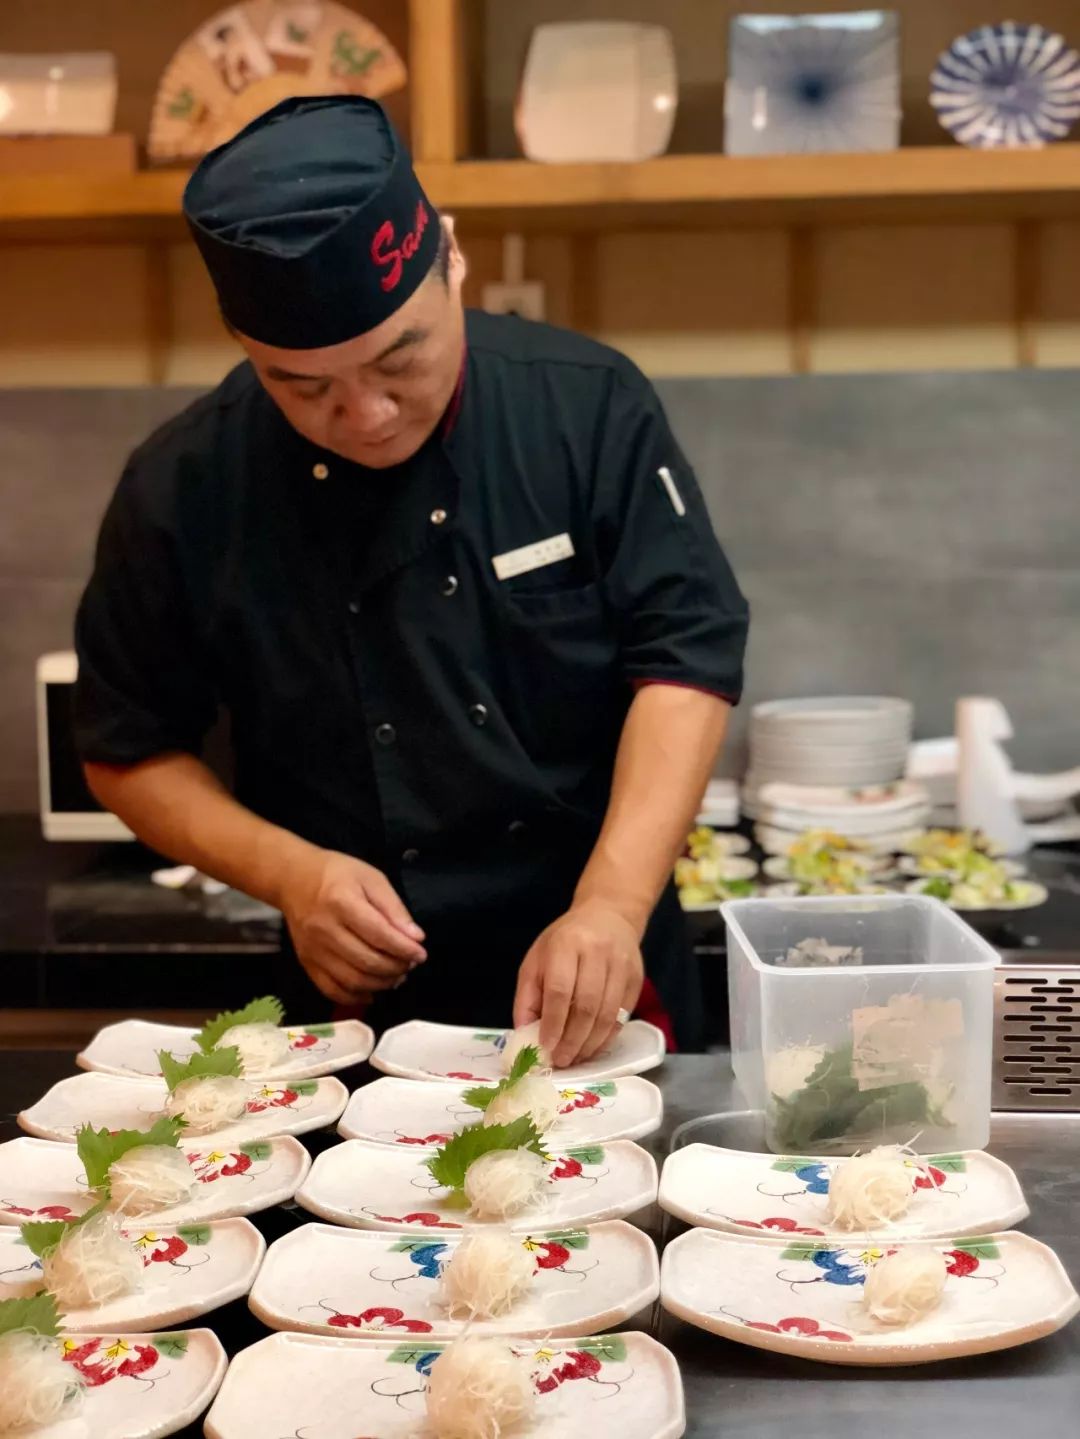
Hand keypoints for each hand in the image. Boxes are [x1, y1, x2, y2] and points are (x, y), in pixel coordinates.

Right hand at [280, 849, 426, 1003]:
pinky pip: (332, 990)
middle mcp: (324, 929)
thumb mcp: (372, 878)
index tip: (421, 953)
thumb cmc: (338, 874)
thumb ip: (394, 908)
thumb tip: (415, 938)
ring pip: (352, 980)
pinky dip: (355, 997)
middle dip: (396, 968)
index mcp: (342, 902)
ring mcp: (313, 950)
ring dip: (380, 984)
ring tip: (396, 976)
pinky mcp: (306, 963)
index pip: (379, 935)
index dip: (404, 949)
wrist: (294, 880)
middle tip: (409, 964)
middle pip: (366, 961)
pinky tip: (372, 991)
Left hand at [513, 899, 643, 1067]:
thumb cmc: (565, 941)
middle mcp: (597, 952)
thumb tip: (525, 1035)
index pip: (560, 990)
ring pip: (608, 1014)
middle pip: (586, 1006)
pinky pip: (622, 1016)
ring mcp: (621, 965)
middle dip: (572, 1040)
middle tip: (561, 1060)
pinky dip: (607, 1037)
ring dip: (590, 1044)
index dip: (553, 1023)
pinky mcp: (637, 978)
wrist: (608, 916)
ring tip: (575, 1058)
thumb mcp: (537, 960)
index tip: (546, 1048)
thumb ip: (527, 997)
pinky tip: (593, 1047)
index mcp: (566, 944)